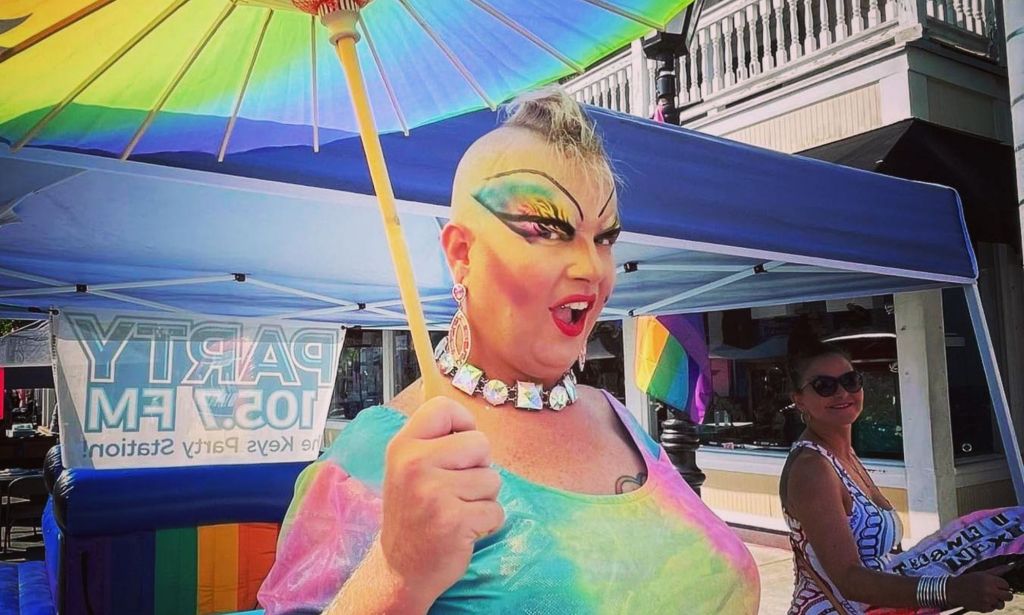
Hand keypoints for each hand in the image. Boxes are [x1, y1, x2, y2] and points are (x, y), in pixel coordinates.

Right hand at [378, 396, 504, 603]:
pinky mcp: (454, 521)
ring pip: (493, 478)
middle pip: (480, 443)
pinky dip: (487, 522)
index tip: (459, 448)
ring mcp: (434, 493)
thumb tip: (471, 423)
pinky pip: (496, 510)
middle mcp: (414, 464)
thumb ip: (434, 442)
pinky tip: (464, 529)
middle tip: (457, 488)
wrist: (401, 568)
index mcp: (403, 446)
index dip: (463, 423)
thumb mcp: (408, 468)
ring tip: (458, 509)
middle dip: (479, 467)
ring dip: (483, 497)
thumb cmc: (414, 512)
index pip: (443, 407)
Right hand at [948, 566, 1013, 611]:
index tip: (996, 585)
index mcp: (989, 580)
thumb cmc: (968, 580)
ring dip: (996, 601)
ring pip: (1002, 604)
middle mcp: (990, 591)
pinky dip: (988, 606)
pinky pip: (993, 609)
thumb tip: (1010, 566)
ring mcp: (987, 601)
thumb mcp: (981, 573)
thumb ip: (997, 571)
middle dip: (1004, 594)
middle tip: (997, 592)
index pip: (1006, 585)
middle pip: (1009, 596)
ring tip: (987, 597)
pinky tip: (981, 600)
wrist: (953, 590)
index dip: (1002, 585)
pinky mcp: (984, 609)